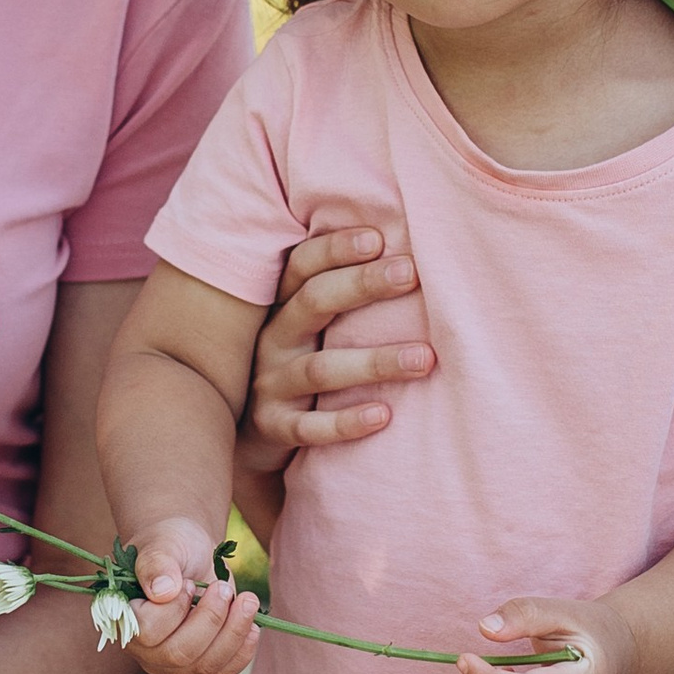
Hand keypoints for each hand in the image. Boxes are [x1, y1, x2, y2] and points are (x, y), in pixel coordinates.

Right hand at [126, 517, 260, 673]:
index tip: (188, 583)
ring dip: (233, 632)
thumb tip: (163, 591)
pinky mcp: (200, 666)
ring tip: (246, 600)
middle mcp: (145, 649)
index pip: (147, 630)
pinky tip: (253, 625)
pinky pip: (223, 671)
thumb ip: (157, 564)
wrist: (191, 554)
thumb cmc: (171, 546)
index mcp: (127, 618)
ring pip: (205, 665)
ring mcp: (173, 663)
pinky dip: (243, 650)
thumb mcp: (162, 543)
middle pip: (180, 653)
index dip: (174, 609)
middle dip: (211, 619)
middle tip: (223, 588)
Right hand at [239, 228, 436, 476]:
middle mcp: (272, 339)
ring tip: (425, 357)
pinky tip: (383, 415)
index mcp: (284, 307)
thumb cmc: (301, 368)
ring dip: (374, 362)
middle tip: (411, 274)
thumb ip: (344, 299)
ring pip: (319, 369)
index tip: (379, 238)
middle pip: (312, 302)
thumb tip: (410, 260)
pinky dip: (344, 422)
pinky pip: (308, 427)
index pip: (302, 265)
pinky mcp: (272, 428)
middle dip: (362, 285)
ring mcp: (269, 384)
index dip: (335, 249)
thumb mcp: (311, 329)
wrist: (248, 436)